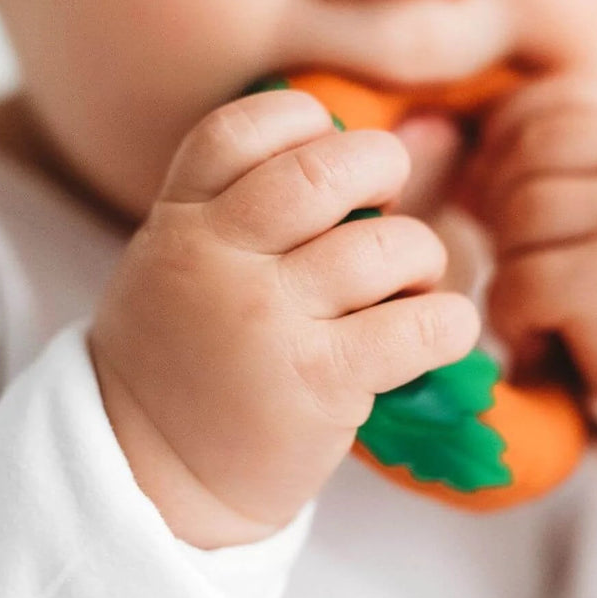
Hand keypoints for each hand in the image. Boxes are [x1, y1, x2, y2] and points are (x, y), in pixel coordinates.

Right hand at [88, 89, 478, 546]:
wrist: (149, 476)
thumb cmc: (179, 367)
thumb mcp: (181, 271)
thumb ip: (247, 209)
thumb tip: (403, 142)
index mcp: (179, 226)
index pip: (240, 131)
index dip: (301, 122)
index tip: (327, 146)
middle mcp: (217, 263)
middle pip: (323, 171)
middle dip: (380, 167)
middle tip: (389, 200)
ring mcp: (266, 322)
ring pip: (385, 248)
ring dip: (422, 258)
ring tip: (408, 286)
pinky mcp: (317, 383)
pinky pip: (417, 325)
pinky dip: (447, 322)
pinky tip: (435, 334)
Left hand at [457, 73, 596, 402]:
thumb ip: (555, 168)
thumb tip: (440, 128)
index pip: (549, 98)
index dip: (501, 145)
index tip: (495, 202)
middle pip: (522, 150)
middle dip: (498, 210)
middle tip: (522, 266)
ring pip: (515, 213)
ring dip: (509, 271)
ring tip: (544, 309)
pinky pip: (517, 280)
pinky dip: (515, 321)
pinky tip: (547, 340)